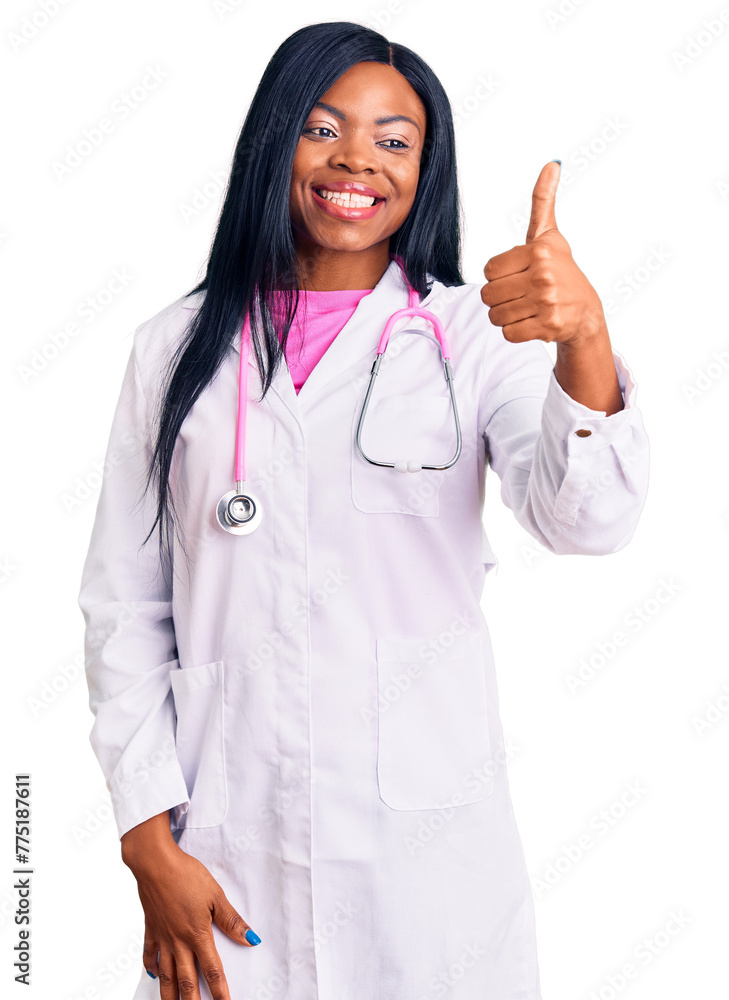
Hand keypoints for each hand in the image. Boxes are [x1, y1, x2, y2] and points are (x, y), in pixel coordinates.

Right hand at [125, 832, 259, 998]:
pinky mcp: (150, 929)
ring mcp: (162, 937)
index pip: (212, 970)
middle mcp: (178, 942)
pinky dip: (151, 968)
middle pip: (187, 981)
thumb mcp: (215, 895)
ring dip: (170, 995)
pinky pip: (149, 955)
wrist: (155, 863)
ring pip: (165, 975)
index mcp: (197, 934)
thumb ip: (231, 920)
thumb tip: (250, 939)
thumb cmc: (186, 875)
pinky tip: (153, 976)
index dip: (220, 992)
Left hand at [480, 160, 607, 346]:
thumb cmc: (561, 271)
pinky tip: (532, 322)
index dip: (499, 276)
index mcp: (538, 251)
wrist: (585, 311)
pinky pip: (507, 333)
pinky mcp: (548, 327)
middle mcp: (543, 275)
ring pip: (495, 315)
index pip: (488, 270)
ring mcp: (547, 302)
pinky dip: (515, 331)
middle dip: (499, 298)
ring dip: (505, 316)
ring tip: (526, 308)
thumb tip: (551, 163)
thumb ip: (543, 201)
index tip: (518, 275)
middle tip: (520, 295)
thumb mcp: (549, 236)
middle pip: (487, 294)